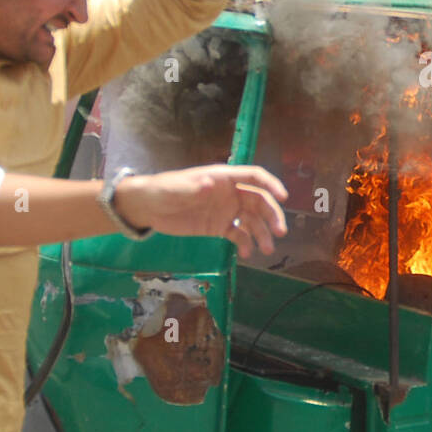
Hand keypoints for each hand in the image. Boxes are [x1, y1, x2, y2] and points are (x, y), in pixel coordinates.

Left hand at [116, 165, 287, 259]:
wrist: (148, 208)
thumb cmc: (163, 191)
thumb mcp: (178, 188)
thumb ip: (196, 187)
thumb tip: (213, 184)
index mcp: (223, 179)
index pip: (253, 177)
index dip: (270, 184)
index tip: (283, 198)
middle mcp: (230, 194)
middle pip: (259, 201)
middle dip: (271, 216)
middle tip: (279, 232)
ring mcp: (226, 211)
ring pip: (252, 221)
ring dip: (262, 233)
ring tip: (267, 250)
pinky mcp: (219, 226)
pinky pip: (238, 234)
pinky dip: (246, 243)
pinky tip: (247, 254)